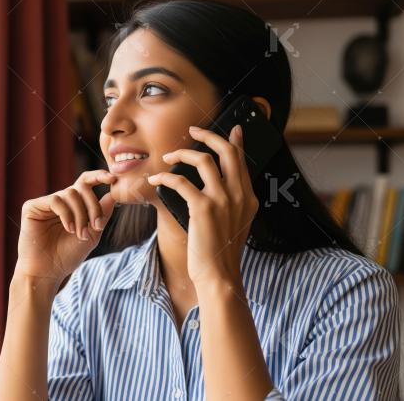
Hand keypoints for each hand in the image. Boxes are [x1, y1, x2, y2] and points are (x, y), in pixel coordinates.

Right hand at [16, 170, 116, 281]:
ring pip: (70, 193)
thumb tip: (113, 195)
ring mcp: (45, 203)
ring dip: (80, 214)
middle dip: (93, 205)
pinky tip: (69, 229)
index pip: (85, 183)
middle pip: (81, 187)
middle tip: (96, 225)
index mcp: (72, 205)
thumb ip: (101, 215)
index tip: (113, 179)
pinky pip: (55, 200)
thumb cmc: (67, 256)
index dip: (98, 176)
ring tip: (80, 233)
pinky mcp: (32, 207)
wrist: (47, 273)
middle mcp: (59, 201)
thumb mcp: (92, 235)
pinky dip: (66, 214)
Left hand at [147, 124, 258, 287]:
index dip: (236, 141)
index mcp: (248, 197)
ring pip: (204, 159)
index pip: (242, 160)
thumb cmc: (220, 252)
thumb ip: (232, 202)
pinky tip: (155, 179)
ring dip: (182, 153)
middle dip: (209, 135)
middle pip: (226, 151)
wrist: (219, 275)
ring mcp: (222, 200)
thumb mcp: (235, 223)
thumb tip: (222, 186)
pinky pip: (180, 181)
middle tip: (194, 130)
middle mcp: (239, 195)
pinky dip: (164, 177)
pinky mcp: (203, 208)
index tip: (232, 128)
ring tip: (168, 156)